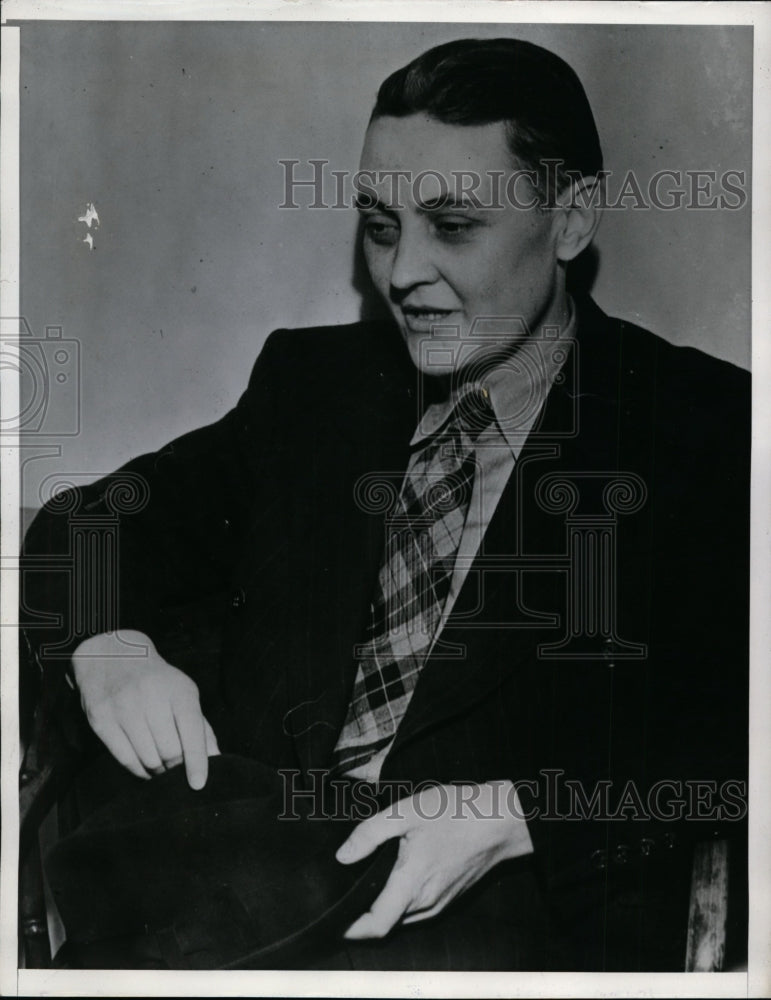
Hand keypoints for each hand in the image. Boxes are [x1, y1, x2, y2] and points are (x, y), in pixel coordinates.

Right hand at [71, 630, 219, 788]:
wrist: (113, 656)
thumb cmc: (157, 681)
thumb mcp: (183, 693)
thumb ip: (200, 726)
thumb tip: (215, 758)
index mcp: (178, 690)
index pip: (192, 730)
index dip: (197, 761)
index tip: (199, 784)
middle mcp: (150, 697)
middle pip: (170, 751)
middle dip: (177, 767)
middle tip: (177, 768)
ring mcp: (123, 708)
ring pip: (148, 759)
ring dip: (159, 770)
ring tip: (162, 766)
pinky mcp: (101, 720)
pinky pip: (125, 759)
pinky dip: (139, 771)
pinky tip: (146, 768)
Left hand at [336, 781, 533, 938]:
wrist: (503, 820)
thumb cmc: (458, 813)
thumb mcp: (408, 811)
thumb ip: (370, 833)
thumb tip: (342, 856)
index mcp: (412, 886)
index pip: (375, 926)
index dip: (349, 928)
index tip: (332, 919)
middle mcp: (426, 904)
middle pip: (386, 922)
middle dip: (363, 913)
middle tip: (344, 890)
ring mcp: (441, 903)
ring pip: (403, 916)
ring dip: (384, 906)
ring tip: (367, 881)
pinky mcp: (451, 896)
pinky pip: (419, 908)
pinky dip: (403, 899)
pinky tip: (399, 874)